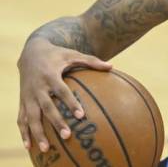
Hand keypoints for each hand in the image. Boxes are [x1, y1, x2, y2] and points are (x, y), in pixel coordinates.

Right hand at [17, 38, 111, 152]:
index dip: (70, 103)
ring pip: (31, 117)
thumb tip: (112, 67)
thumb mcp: (72, 54)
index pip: (61, 91)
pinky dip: (24, 132)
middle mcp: (37, 87)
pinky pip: (21, 119)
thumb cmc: (57, 54)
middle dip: (56, 122)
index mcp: (50, 75)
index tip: (81, 115)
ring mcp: (28, 96)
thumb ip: (91, 61)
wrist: (30, 53)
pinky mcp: (22, 101)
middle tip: (67, 135)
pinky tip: (29, 146)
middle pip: (46, 107)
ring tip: (47, 148)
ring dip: (38, 133)